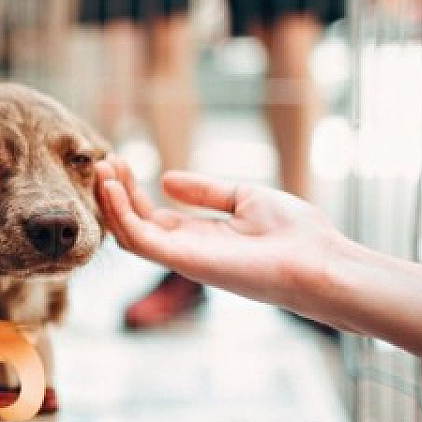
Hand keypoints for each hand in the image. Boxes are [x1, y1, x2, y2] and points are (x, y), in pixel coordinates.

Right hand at [95, 158, 347, 313]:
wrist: (319, 261)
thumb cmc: (295, 234)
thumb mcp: (246, 197)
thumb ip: (206, 192)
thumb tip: (166, 180)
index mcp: (201, 237)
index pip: (151, 216)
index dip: (131, 190)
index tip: (119, 160)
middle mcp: (187, 250)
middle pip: (134, 224)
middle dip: (115, 193)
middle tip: (103, 161)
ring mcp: (184, 258)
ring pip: (129, 233)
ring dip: (111, 201)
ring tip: (102, 169)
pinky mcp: (185, 261)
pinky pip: (139, 239)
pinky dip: (121, 213)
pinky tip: (113, 187)